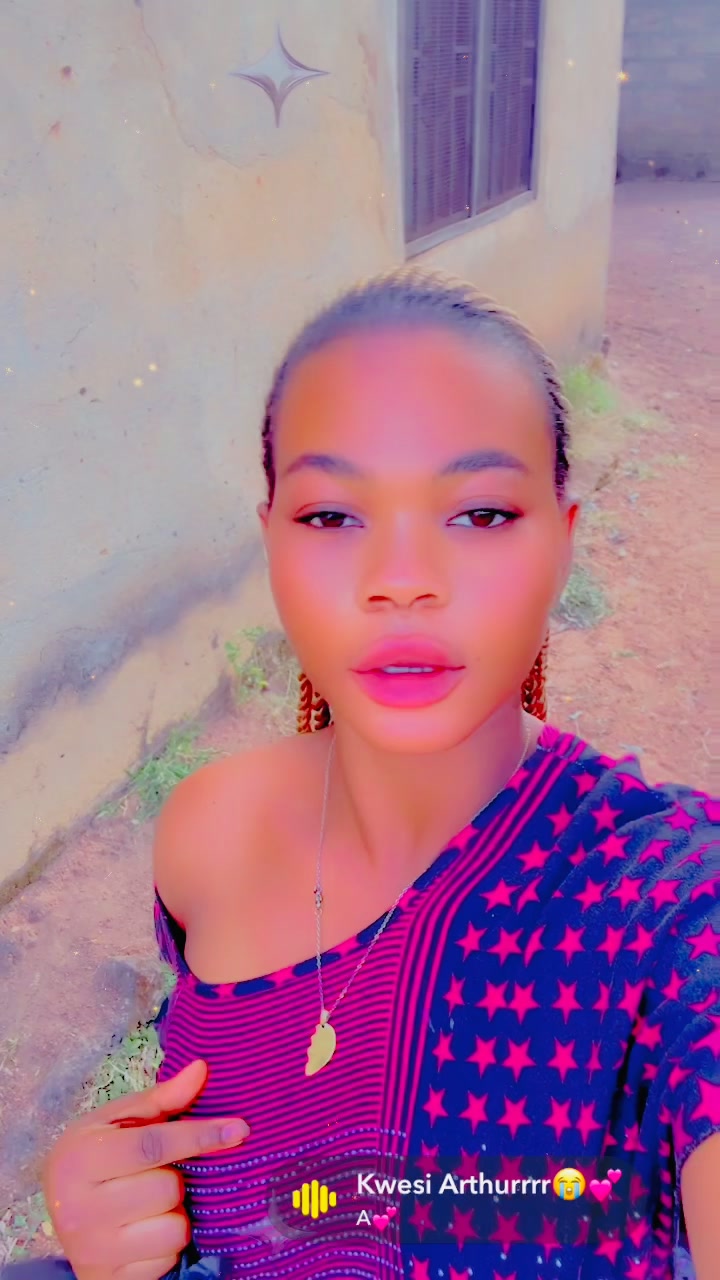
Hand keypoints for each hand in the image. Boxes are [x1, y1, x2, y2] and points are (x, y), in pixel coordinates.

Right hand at [41, 1059, 248, 1279]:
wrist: (61, 1211)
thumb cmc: (96, 1155)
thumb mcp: (118, 1121)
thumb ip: (163, 1098)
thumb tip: (202, 1068)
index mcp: (81, 1159)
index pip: (153, 1145)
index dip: (200, 1135)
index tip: (239, 1129)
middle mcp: (81, 1209)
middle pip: (167, 1190)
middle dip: (175, 1180)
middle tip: (157, 1175)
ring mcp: (94, 1250)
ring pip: (173, 1230)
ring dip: (174, 1216)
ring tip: (150, 1206)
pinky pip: (166, 1261)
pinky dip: (166, 1246)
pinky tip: (145, 1232)